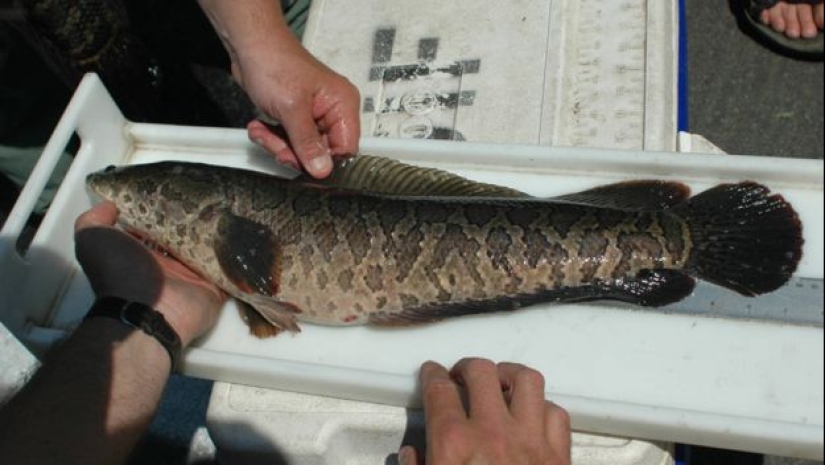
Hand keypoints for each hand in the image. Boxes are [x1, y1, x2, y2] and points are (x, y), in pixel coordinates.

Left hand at [74, 202, 226, 345]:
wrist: (145, 312)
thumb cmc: (120, 273)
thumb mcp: (94, 240)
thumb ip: (94, 220)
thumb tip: (109, 204)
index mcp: (144, 253)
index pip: (158, 227)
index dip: (166, 209)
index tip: (179, 189)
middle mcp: (169, 265)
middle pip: (187, 237)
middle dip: (198, 220)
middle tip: (212, 196)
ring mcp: (193, 277)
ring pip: (210, 250)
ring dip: (220, 235)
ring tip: (233, 209)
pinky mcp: (215, 288)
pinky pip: (230, 270)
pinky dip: (237, 258)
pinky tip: (245, 235)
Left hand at [236, 40, 360, 178]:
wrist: (249, 45)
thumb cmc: (274, 64)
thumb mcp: (292, 108)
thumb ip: (307, 143)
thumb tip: (323, 171)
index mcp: (342, 105)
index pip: (346, 148)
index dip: (325, 161)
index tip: (302, 163)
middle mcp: (333, 111)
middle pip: (322, 152)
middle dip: (294, 152)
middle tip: (276, 148)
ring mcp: (314, 114)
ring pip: (302, 148)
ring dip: (278, 145)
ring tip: (260, 130)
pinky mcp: (296, 117)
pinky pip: (289, 139)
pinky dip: (272, 137)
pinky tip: (259, 127)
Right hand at [401, 359, 570, 464]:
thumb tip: (412, 455)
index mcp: (454, 445)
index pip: (439, 390)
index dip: (432, 375)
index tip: (431, 372)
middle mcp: (493, 432)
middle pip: (481, 372)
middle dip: (467, 367)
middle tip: (460, 376)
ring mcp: (531, 441)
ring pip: (526, 380)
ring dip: (508, 375)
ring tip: (498, 382)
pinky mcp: (560, 457)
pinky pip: (556, 413)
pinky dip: (542, 407)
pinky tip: (531, 415)